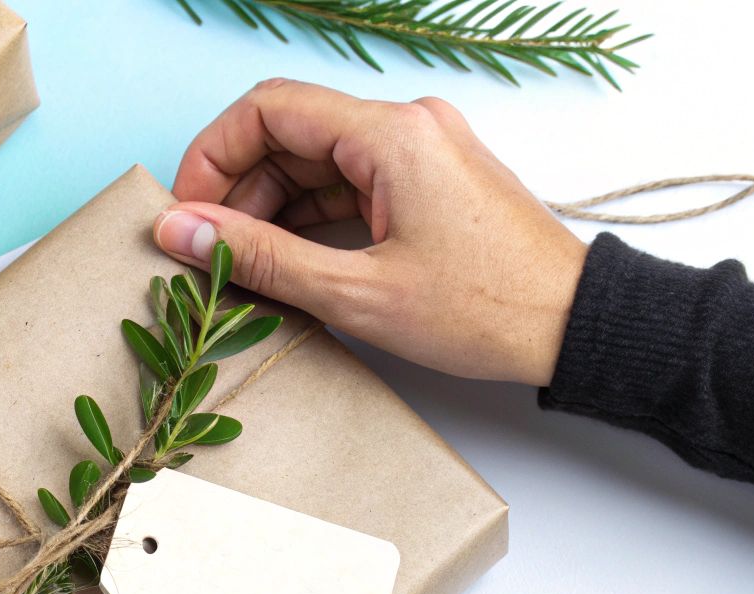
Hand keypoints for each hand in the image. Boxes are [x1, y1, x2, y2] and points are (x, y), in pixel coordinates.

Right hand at [155, 79, 587, 386]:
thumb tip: (179, 230)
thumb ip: (260, 257)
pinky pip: (351, 182)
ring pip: (317, 160)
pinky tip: (288, 263)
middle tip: (204, 250)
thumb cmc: (484, 311)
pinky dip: (312, 217)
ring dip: (272, 208)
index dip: (212, 156)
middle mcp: (407, 125)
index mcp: (391, 134)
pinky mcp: (431, 180)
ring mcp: (422, 150)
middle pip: (290, 132)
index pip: (268, 108)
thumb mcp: (357, 292)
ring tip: (241, 267)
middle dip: (238, 189)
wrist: (574, 326)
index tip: (187, 213)